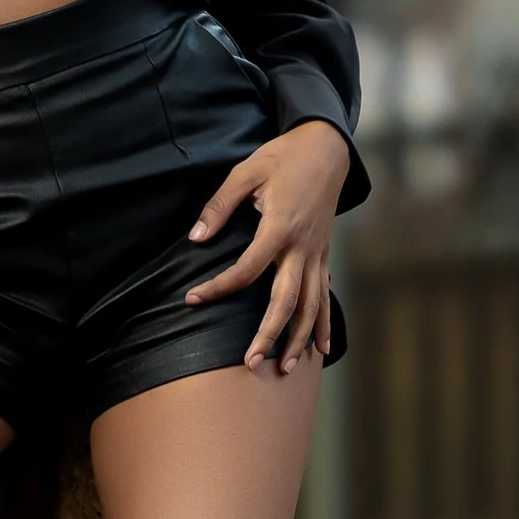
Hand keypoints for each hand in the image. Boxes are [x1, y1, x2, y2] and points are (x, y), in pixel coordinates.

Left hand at [185, 119, 351, 375]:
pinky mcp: (324, 255)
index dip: (219, 287)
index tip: (192, 299)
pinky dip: (324, 324)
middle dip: (269, 334)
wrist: (326, 148)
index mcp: (280, 227)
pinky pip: (326, 296)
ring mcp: (317, 253)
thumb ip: (219, 207)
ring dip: (298, 339)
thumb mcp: (244, 173)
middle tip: (250, 362)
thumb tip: (196, 239)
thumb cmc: (282, 158)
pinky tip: (321, 350)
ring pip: (311, 305)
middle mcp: (303, 247)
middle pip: (287, 300)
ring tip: (285, 369)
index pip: (247, 269)